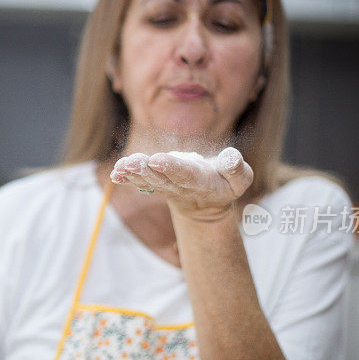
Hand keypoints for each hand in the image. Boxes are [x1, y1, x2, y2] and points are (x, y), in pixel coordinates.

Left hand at [110, 147, 252, 220]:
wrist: (210, 202)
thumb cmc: (228, 183)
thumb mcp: (241, 178)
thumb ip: (237, 168)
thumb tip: (231, 157)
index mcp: (202, 182)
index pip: (185, 174)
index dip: (170, 167)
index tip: (156, 158)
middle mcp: (182, 187)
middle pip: (162, 179)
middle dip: (145, 170)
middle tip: (130, 162)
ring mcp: (168, 188)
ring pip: (149, 181)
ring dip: (134, 174)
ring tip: (120, 167)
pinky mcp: (158, 186)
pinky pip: (142, 184)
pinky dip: (129, 179)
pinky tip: (116, 173)